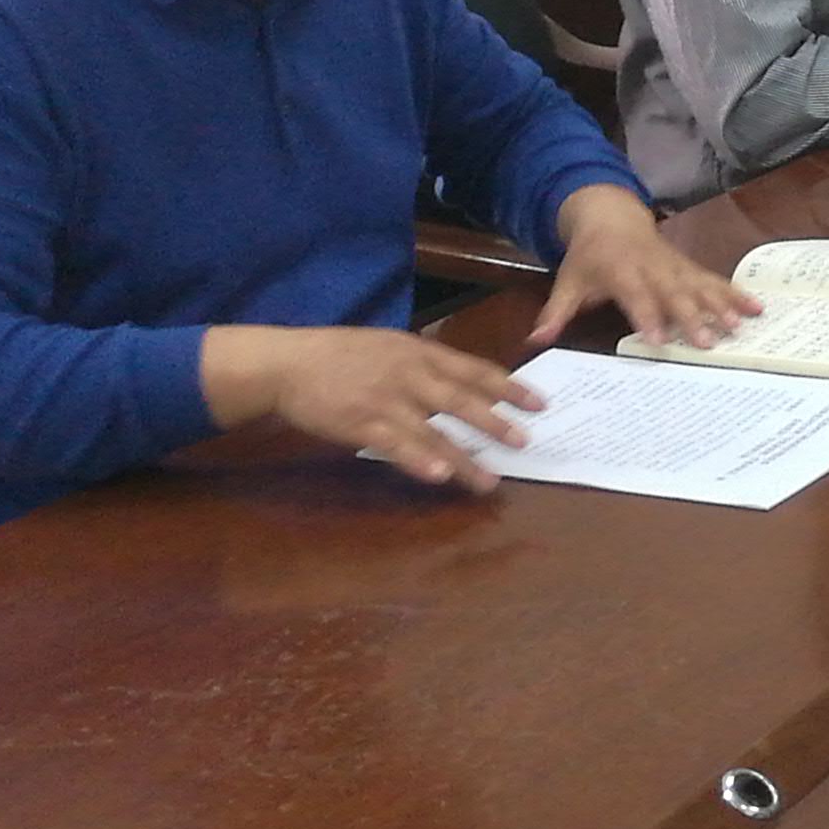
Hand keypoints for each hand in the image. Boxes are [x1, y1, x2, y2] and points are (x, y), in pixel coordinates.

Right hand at [204, 324, 542, 493]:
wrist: (288, 363)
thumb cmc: (341, 355)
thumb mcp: (389, 346)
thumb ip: (425, 363)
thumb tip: (464, 383)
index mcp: (419, 352)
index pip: (474, 369)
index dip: (509, 387)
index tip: (540, 404)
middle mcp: (408, 374)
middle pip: (461, 400)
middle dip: (496, 423)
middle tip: (526, 443)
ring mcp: (385, 400)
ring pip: (433, 431)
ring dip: (464, 458)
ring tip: (489, 481)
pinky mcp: (360, 424)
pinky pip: (396, 446)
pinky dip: (419, 461)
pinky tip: (439, 477)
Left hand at [533, 182, 757, 351]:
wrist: (611, 216)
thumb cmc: (589, 257)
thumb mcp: (568, 281)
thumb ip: (555, 312)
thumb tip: (535, 341)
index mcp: (621, 270)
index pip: (636, 295)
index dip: (648, 317)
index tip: (659, 341)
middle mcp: (653, 267)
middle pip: (675, 293)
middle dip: (692, 317)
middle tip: (707, 343)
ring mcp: (675, 265)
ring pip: (700, 285)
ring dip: (721, 305)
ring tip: (739, 326)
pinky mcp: (689, 266)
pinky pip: (714, 280)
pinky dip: (736, 293)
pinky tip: (756, 308)